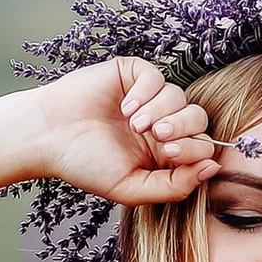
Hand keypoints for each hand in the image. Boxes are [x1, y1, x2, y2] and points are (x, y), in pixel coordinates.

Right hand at [28, 59, 217, 210]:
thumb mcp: (131, 188)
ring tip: (133, 123)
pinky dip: (146, 91)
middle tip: (157, 136)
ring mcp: (147, 98)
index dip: (195, 149)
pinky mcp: (131, 74)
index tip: (169, 154)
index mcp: (162, 153)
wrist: (47, 137)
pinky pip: (157, 76)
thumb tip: (214, 168)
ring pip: (179, 96)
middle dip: (183, 127)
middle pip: (197, 118)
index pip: (200, 146)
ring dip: (160, 110)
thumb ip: (174, 186)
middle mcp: (159, 124)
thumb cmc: (84, 164)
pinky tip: (126, 107)